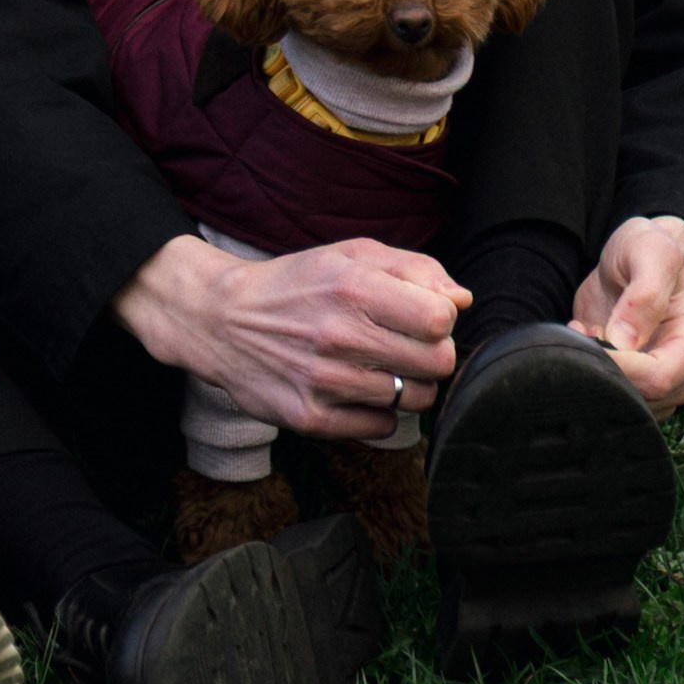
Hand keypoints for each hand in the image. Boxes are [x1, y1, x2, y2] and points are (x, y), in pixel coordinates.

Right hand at [114, 233, 465, 439]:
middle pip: (436, 363)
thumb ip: (414, 270)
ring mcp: (324, 381)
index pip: (440, 319)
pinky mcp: (311, 419)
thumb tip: (462, 300)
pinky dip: (378, 411)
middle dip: (430, 353)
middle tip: (402, 345)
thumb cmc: (296, 285)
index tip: (419, 317)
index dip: (439, 319)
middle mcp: (339, 336)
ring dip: (405, 384)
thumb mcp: (350, 256)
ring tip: (377, 366)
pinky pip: (381, 428)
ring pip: (414, 400)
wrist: (221, 321)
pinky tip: (355, 389)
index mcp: (352, 287)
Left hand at [569, 215, 683, 418]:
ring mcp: (660, 376)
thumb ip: (644, 295)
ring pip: (628, 403)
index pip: (659, 378)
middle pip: (643, 398)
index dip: (621, 368)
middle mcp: (683, 366)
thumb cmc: (649, 249)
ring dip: (597, 371)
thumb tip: (624, 341)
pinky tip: (587, 341)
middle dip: (605, 368)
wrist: (639, 255)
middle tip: (587, 330)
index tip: (592, 338)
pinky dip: (592, 373)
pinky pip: (614, 395)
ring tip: (588, 331)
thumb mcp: (650, 253)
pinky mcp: (635, 377)